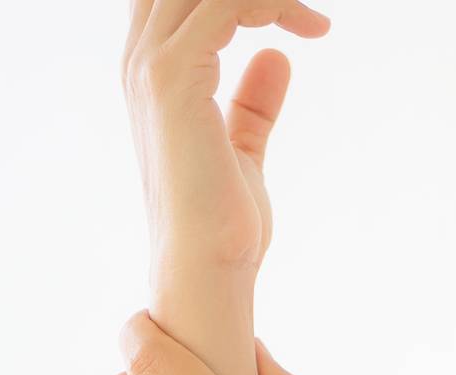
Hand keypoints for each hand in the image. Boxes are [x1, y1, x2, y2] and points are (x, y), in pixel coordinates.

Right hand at [122, 0, 330, 269]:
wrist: (210, 267)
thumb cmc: (225, 225)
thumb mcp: (244, 151)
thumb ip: (253, 105)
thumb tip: (277, 58)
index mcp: (151, 76)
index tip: (299, 19)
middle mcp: (141, 62)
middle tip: (306, 15)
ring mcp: (150, 67)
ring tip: (314, 22)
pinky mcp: (172, 79)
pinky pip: (223, 3)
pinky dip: (271, 4)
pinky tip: (310, 29)